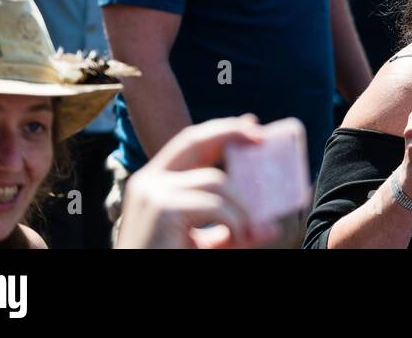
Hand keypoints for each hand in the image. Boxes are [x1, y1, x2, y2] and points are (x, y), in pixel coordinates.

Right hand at [117, 116, 280, 248]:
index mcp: (154, 183)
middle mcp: (148, 181)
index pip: (188, 143)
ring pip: (216, 181)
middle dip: (230, 131)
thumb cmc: (170, 259)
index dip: (220, 130)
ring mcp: (153, 192)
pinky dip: (235, 222)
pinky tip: (236, 238)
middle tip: (261, 137)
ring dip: (242, 207)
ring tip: (249, 232)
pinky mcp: (163, 208)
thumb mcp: (204, 241)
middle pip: (194, 140)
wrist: (140, 287)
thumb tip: (271, 226)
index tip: (250, 124)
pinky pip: (215, 205)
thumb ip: (229, 227)